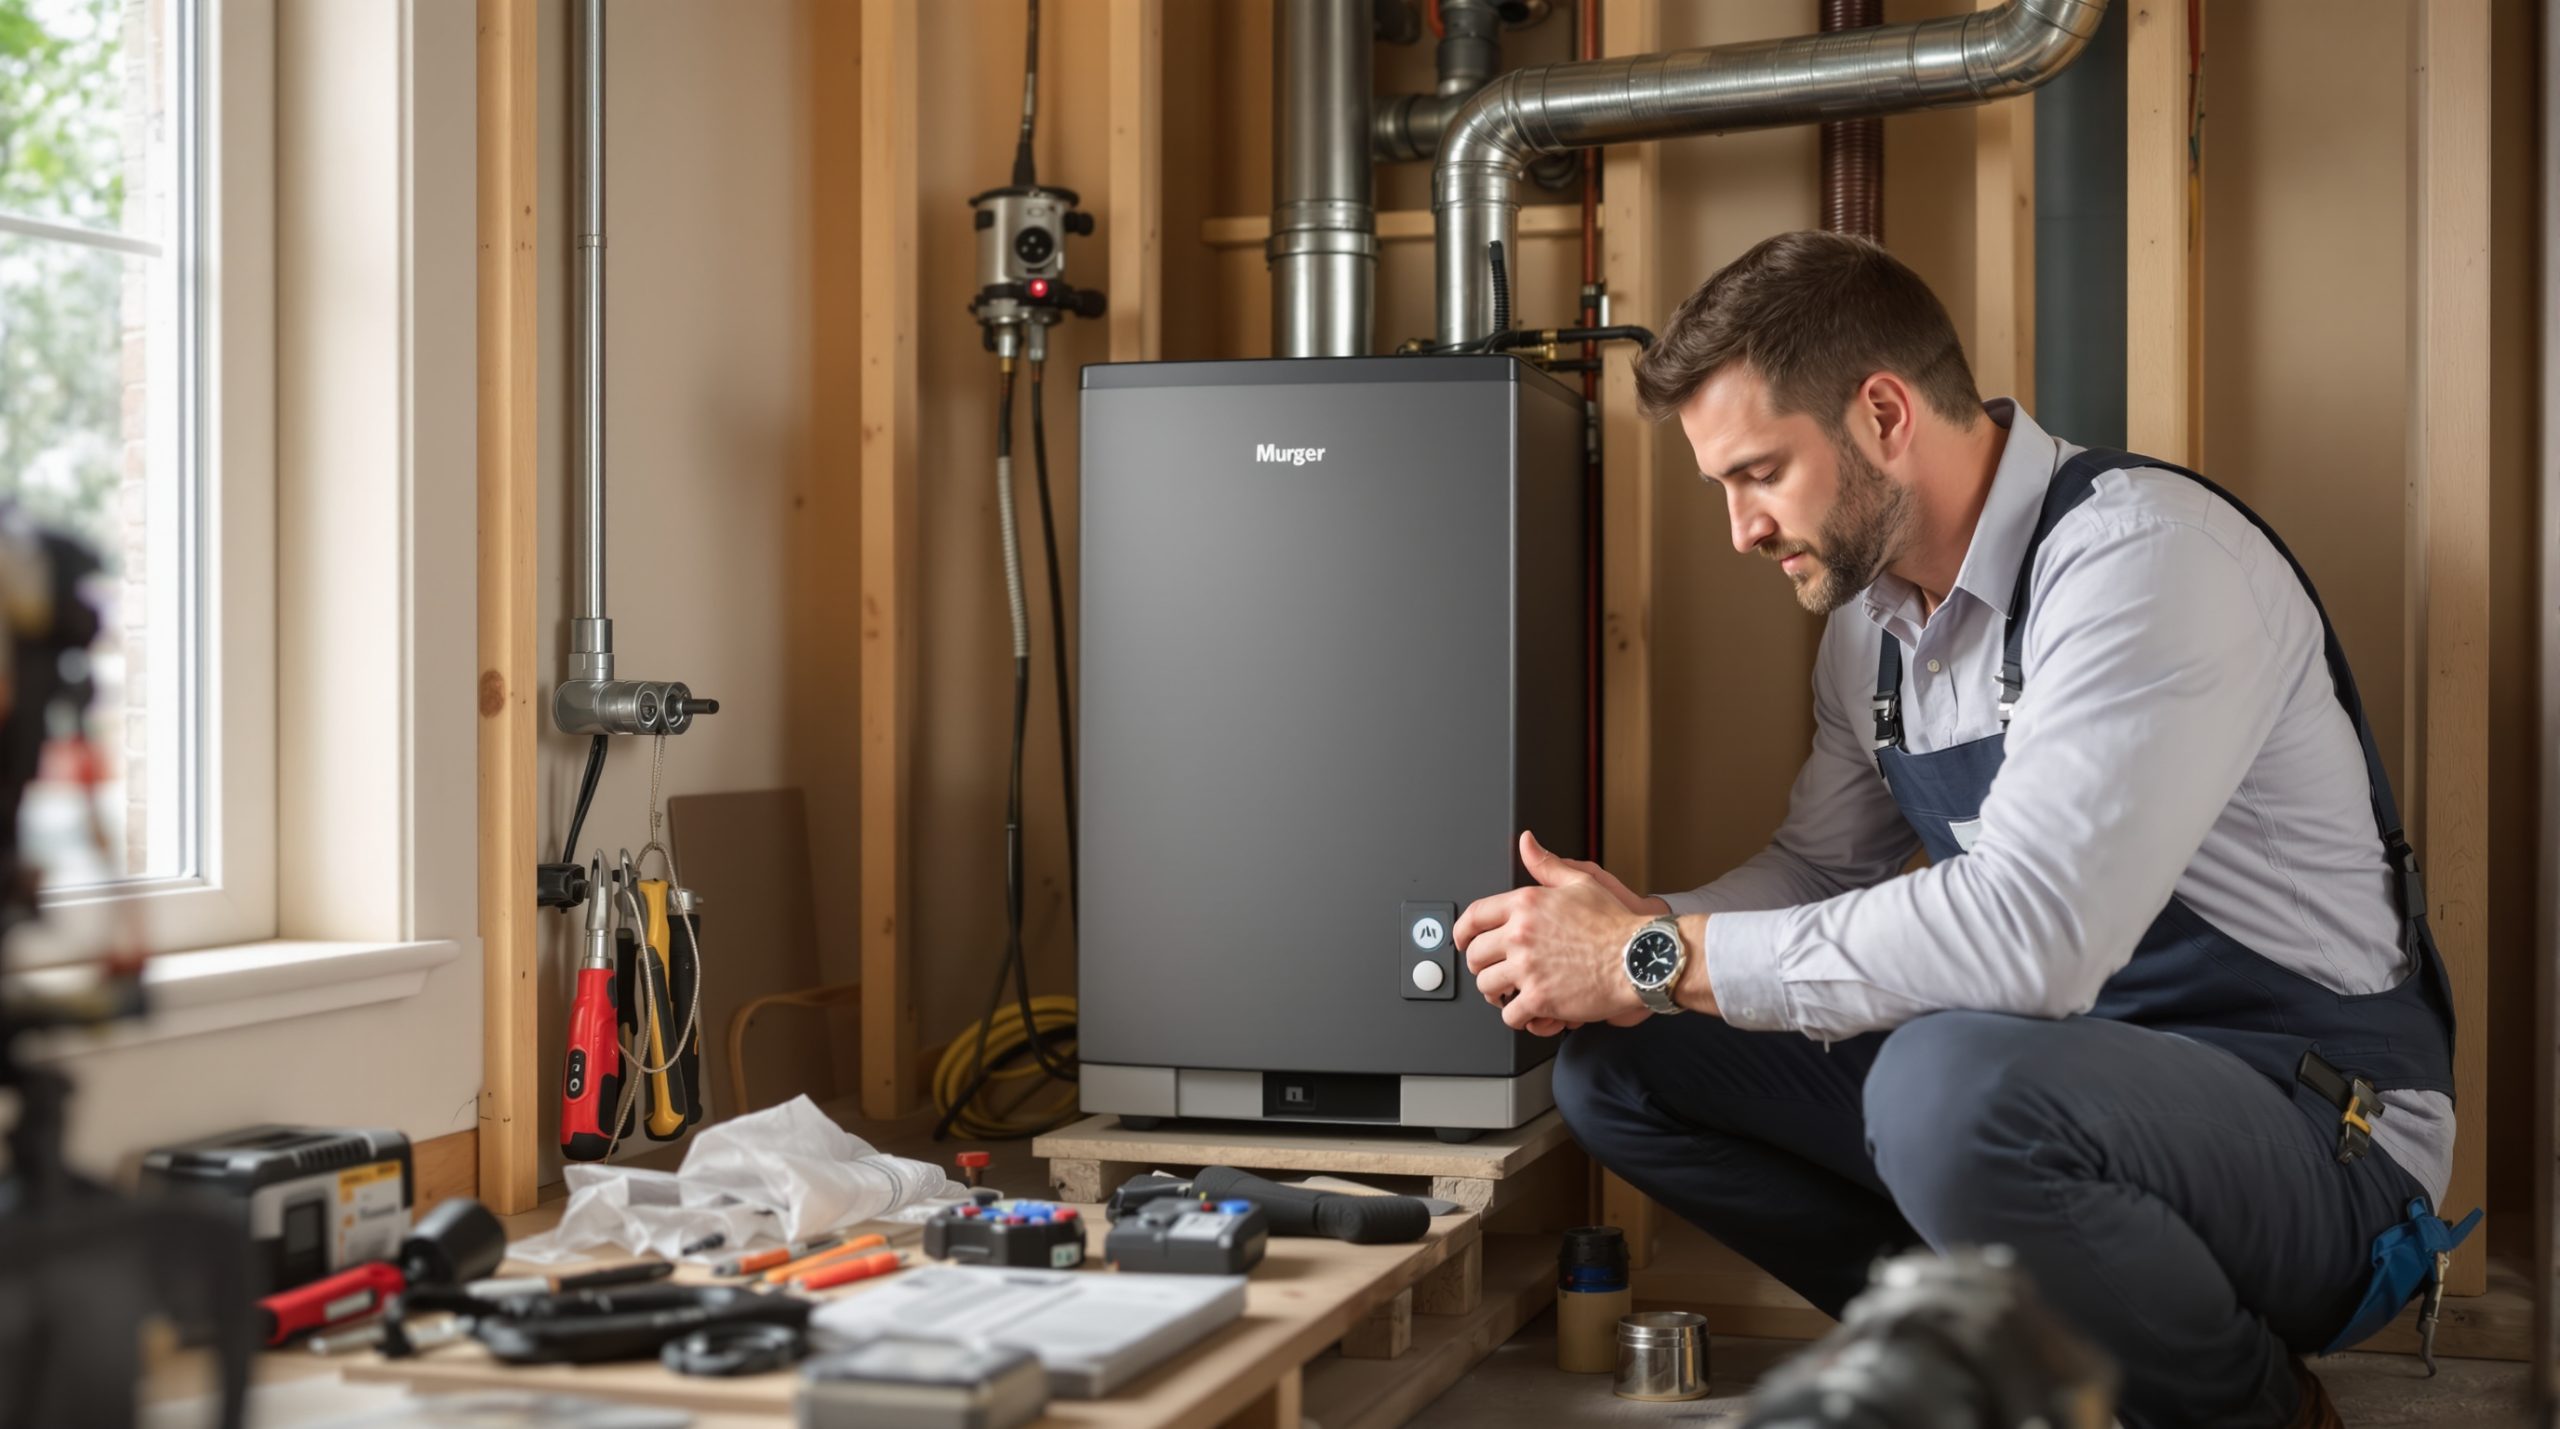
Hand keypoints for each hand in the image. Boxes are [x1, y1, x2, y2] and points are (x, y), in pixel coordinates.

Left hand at [1453, 831, 1652, 1034]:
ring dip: (1496, 992)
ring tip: (1509, 992)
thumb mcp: (1581, 881)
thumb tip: (1527, 842)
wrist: (1638, 958)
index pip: (1474, 917)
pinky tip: (1527, 1011)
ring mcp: (1527, 968)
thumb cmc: (1615, 923)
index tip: (1462, 941)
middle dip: (1481, 965)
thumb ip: (1547, 864)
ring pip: (1487, 986)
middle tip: (1494, 970)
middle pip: (1475, 955)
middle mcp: (1520, 935)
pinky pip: (1510, 1014)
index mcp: (1525, 905)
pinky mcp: (1539, 998)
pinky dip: (1516, 1016)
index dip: (1461, 933)